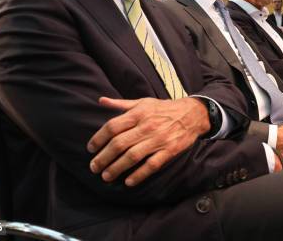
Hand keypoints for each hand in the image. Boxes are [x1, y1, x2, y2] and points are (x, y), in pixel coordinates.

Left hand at [87, 97, 208, 186]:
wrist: (192, 114)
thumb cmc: (164, 108)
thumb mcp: (143, 102)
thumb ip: (121, 104)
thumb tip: (101, 100)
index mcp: (138, 113)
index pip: (112, 126)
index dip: (98, 138)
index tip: (90, 149)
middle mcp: (147, 126)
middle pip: (119, 144)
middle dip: (103, 158)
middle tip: (94, 167)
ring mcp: (158, 139)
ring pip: (132, 156)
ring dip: (117, 168)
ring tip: (106, 176)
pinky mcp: (169, 150)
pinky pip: (152, 165)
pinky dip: (139, 175)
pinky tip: (128, 182)